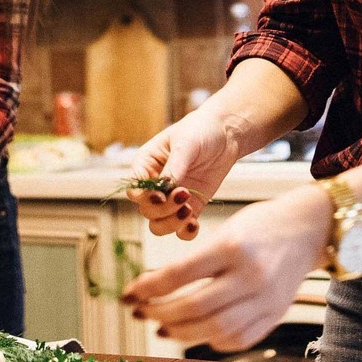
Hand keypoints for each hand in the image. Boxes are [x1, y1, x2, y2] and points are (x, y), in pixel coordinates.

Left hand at [119, 185, 333, 351]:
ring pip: (214, 330)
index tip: (128, 294)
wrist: (309, 229)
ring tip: (162, 326)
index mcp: (232, 247)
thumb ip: (194, 260)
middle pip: (195, 307)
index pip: (180, 274)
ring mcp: (266, 301)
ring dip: (181, 333)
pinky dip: (212, 341)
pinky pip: (238, 340)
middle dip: (160, 313)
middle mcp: (251, 276)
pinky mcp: (275, 317)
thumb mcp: (225, 229)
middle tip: (141, 312)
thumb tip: (156, 289)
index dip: (148, 288)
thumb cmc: (261, 226)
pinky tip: (197, 332)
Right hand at [127, 106, 247, 238]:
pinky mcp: (191, 207)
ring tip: (189, 211)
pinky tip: (195, 224)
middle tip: (184, 195)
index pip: (134, 189)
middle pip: (146, 210)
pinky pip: (182, 229)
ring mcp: (172, 199)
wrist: (227, 133)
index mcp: (146, 165)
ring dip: (172, 223)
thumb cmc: (201, 130)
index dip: (144, 197)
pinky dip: (186, 232)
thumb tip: (165, 189)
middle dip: (163, 209)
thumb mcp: (186, 143)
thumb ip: (174, 167)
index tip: (162, 195)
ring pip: (159, 224)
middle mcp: (155, 185)